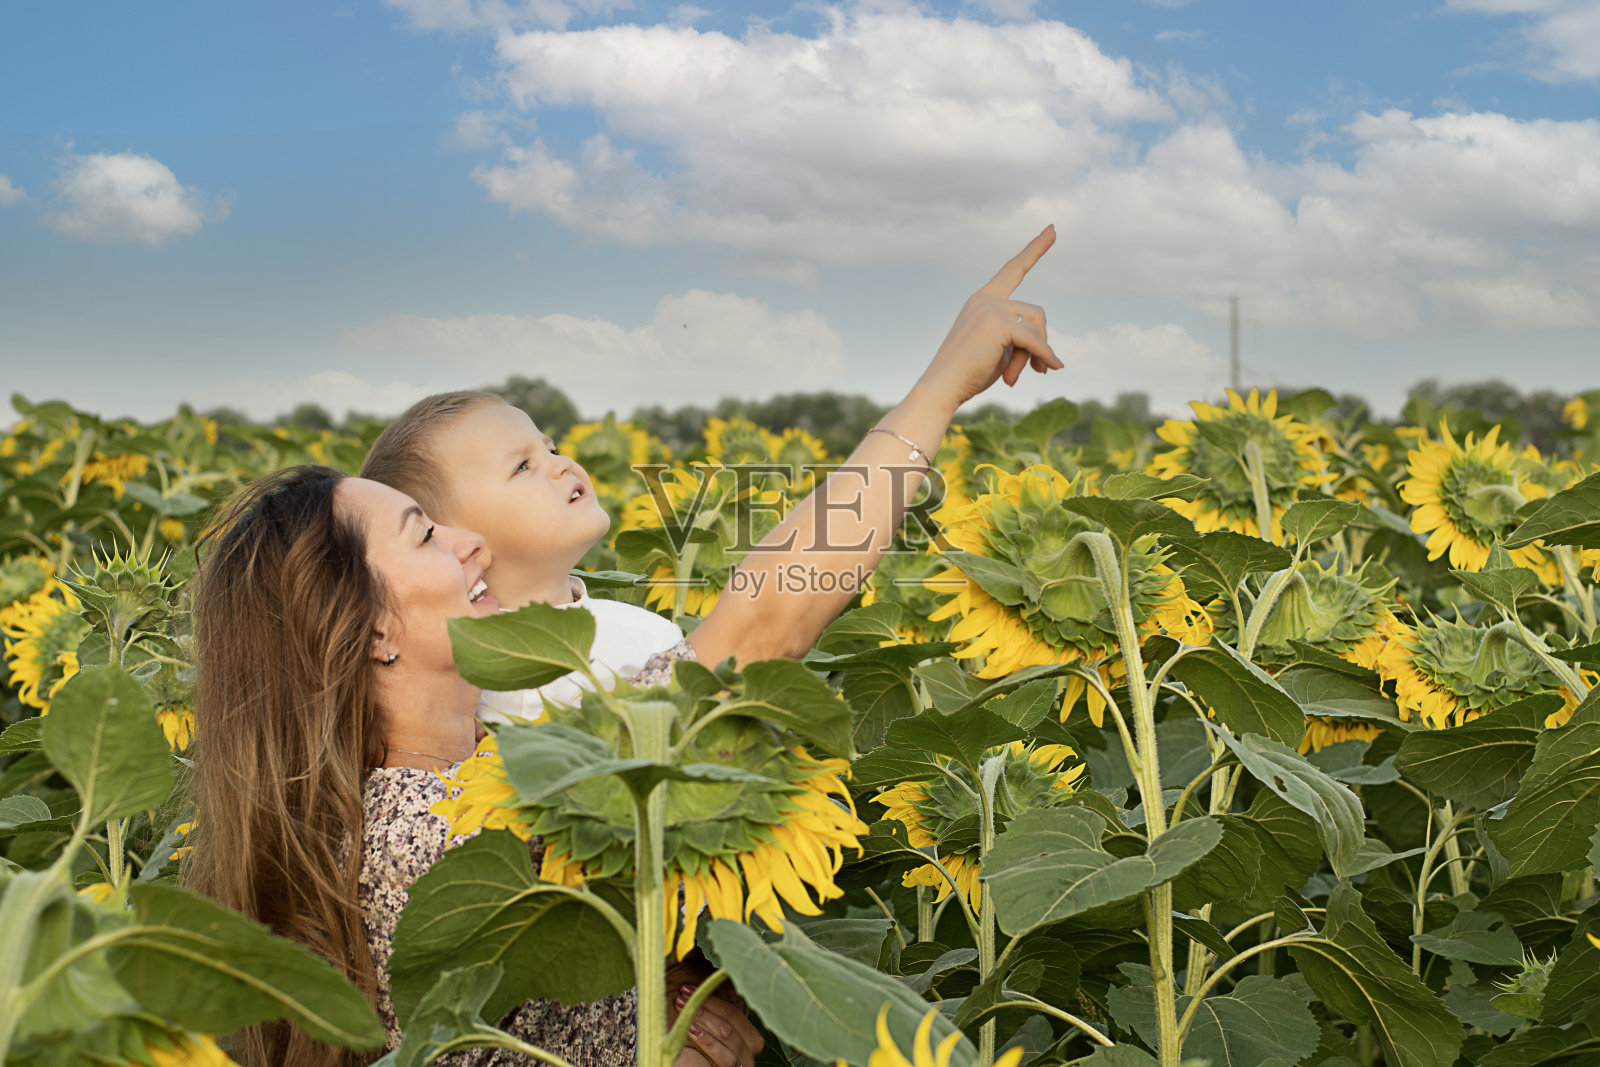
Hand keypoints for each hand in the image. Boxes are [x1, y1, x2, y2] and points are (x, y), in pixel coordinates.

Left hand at [671, 984, 763, 1066]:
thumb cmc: (702, 1060)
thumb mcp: (711, 1037)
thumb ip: (714, 1017)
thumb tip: (707, 988)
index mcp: (749, 1037)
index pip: (734, 1010)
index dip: (710, 997)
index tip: (687, 987)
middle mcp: (752, 1050)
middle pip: (731, 1019)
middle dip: (704, 1004)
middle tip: (681, 995)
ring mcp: (744, 1064)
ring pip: (728, 1033)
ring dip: (702, 1017)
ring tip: (680, 1008)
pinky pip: (725, 1056)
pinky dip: (707, 1040)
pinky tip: (691, 1030)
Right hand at [915, 226, 1060, 410]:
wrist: (941, 387)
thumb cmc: (967, 374)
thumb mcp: (998, 352)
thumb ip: (1020, 340)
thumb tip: (1051, 355)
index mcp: (981, 301)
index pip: (1013, 269)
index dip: (1034, 250)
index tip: (1052, 229)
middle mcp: (985, 299)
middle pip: (1035, 313)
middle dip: (1040, 343)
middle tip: (1037, 371)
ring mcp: (989, 308)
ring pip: (1035, 327)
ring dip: (1035, 355)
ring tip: (1017, 378)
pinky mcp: (996, 323)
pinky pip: (1034, 341)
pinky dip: (1044, 356)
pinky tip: (1052, 368)